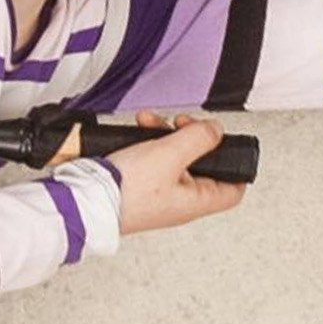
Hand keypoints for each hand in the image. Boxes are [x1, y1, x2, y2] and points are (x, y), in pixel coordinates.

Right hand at [99, 115, 246, 237]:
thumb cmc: (125, 191)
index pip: (232, 191)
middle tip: (183, 125)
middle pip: (201, 165)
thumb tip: (216, 131)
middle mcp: (178, 200)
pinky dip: (148, 140)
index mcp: (195, 201)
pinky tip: (138, 129)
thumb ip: (199, 139)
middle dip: (192, 138)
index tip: (228, 145)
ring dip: (166, 135)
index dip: (236, 167)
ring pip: (174, 157)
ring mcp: (157, 193)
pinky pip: (152, 159)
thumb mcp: (170, 155)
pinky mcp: (138, 184)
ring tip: (151, 122)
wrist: (86, 198)